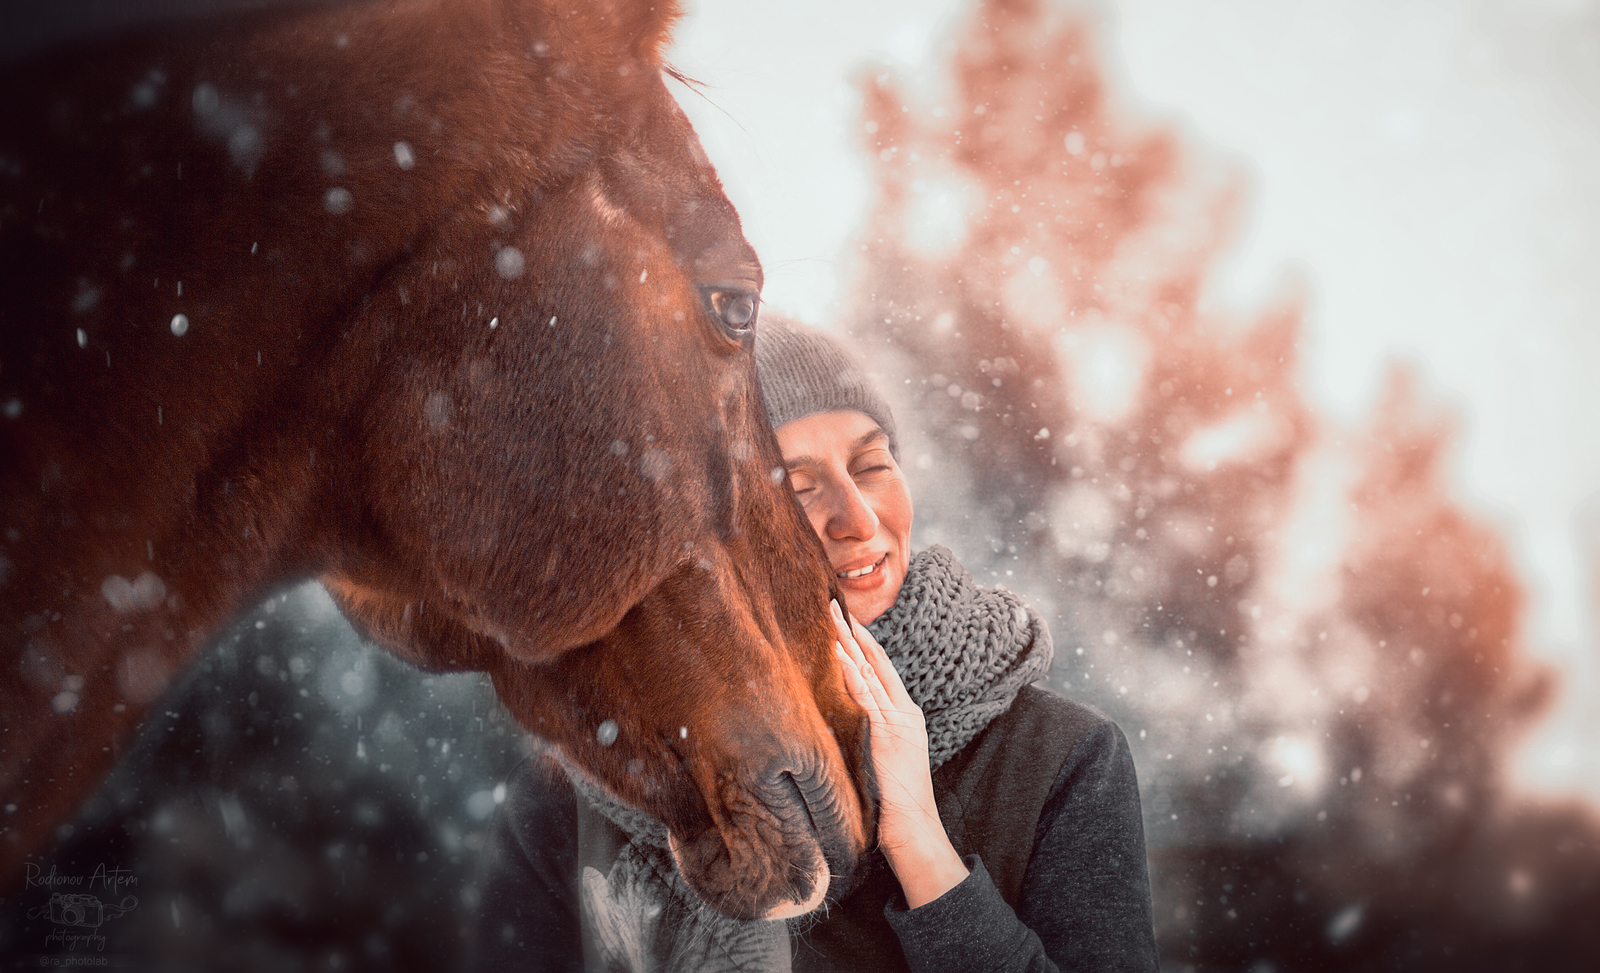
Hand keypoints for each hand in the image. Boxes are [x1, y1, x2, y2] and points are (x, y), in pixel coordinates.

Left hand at [831, 599, 968, 907]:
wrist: (913, 827)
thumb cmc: (894, 802)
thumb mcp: (883, 759)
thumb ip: (870, 735)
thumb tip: (845, 723)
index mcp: (904, 716)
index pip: (880, 669)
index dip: (862, 643)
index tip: (844, 621)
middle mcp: (902, 711)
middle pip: (874, 660)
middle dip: (853, 631)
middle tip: (831, 603)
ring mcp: (895, 720)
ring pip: (868, 671)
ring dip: (847, 641)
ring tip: (829, 614)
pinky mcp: (885, 732)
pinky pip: (864, 695)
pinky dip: (851, 671)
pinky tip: (837, 652)